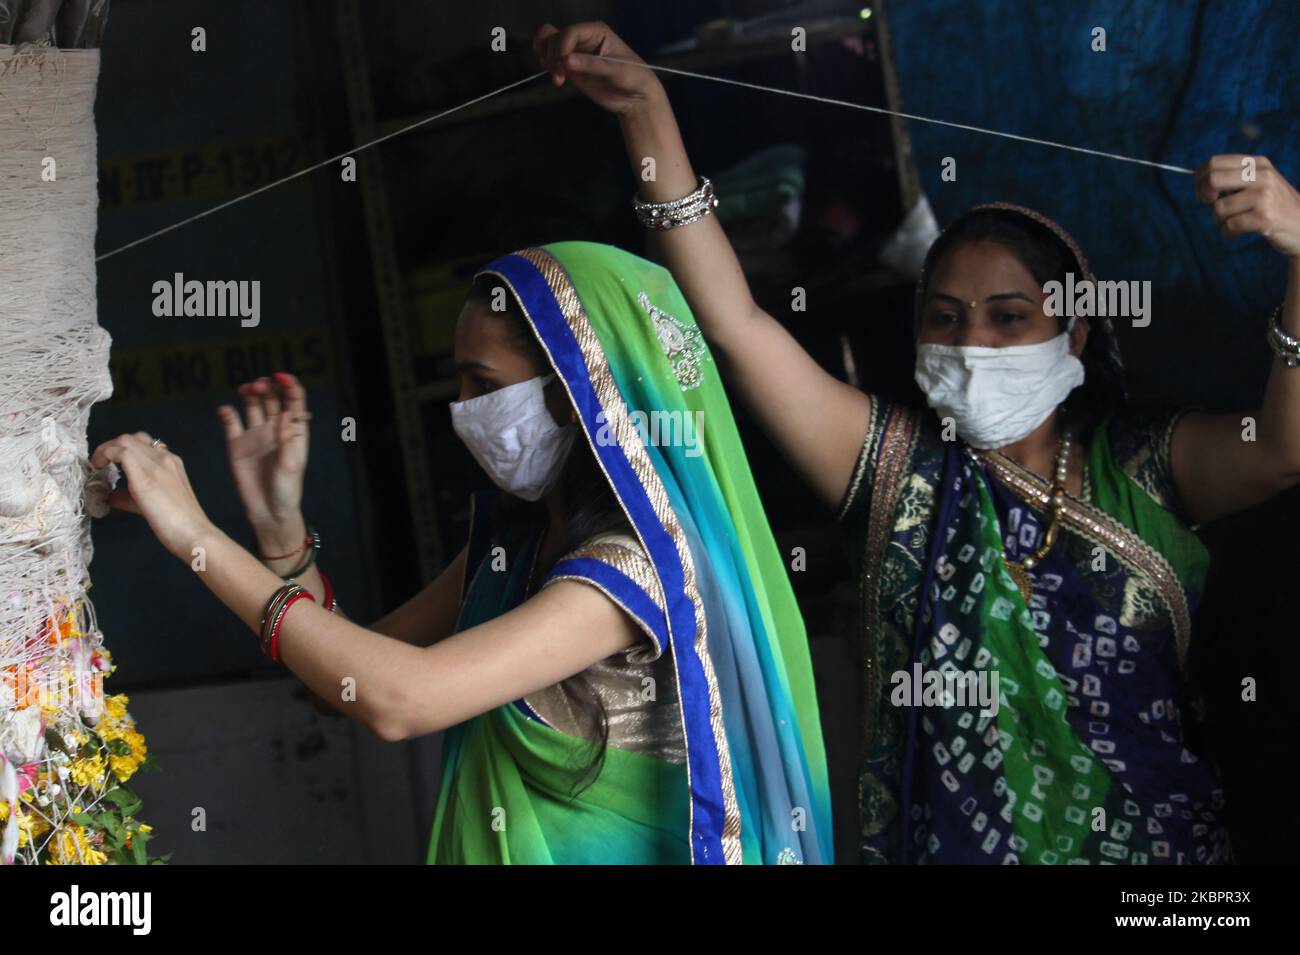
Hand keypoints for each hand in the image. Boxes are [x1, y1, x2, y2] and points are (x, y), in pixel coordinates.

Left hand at [91, 434, 215, 559]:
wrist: (193, 533)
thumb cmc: (179, 524)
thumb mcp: (155, 504)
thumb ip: (132, 497)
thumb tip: (112, 496)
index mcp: (172, 463)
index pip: (145, 445)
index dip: (124, 450)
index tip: (112, 464)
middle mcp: (166, 458)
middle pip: (133, 438)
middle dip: (112, 446)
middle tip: (102, 463)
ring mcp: (156, 465)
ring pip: (125, 440)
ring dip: (106, 449)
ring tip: (98, 464)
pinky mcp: (145, 476)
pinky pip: (121, 452)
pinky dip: (106, 455)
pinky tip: (100, 468)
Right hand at [218, 372, 310, 545]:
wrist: (268, 511)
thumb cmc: (286, 490)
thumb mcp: (291, 465)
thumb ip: (287, 439)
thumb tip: (286, 413)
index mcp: (293, 430)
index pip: (293, 400)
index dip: (288, 384)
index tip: (280, 376)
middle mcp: (274, 428)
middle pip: (271, 397)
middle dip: (266, 386)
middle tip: (258, 386)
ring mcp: (255, 435)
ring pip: (252, 404)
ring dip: (250, 392)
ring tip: (246, 390)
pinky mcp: (237, 445)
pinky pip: (231, 422)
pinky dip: (227, 413)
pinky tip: (226, 410)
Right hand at [533, 21, 664, 116]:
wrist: (635, 98)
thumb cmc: (632, 78)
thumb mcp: (615, 71)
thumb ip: (591, 65)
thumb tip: (566, 61)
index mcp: (596, 31)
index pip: (570, 33)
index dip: (562, 48)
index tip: (564, 67)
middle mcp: (583, 38)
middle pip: (555, 37)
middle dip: (553, 57)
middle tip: (560, 78)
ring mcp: (575, 52)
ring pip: (548, 43)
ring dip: (547, 59)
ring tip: (557, 78)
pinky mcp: (570, 67)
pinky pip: (550, 58)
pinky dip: (547, 65)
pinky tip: (556, 78)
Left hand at [1196, 154, 1299, 257]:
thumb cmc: (1273, 205)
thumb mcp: (1258, 182)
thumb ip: (1233, 175)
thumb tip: (1197, 172)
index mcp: (1258, 163)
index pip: (1215, 162)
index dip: (1201, 179)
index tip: (1205, 193)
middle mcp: (1262, 175)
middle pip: (1213, 180)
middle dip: (1204, 196)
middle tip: (1211, 206)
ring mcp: (1265, 196)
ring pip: (1219, 208)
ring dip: (1218, 221)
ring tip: (1229, 223)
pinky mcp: (1265, 217)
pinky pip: (1229, 226)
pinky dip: (1227, 233)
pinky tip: (1234, 233)